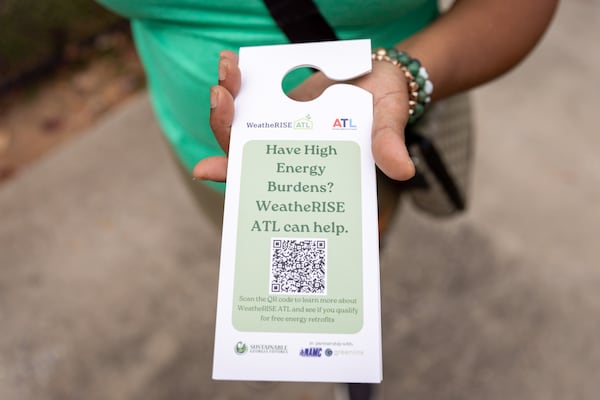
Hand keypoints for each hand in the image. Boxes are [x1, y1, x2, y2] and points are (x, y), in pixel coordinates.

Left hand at [193, 50, 415, 181]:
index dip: (235, 176)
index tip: (206, 170)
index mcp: (307, 163)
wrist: (382, 76)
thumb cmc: (386, 105)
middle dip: (223, 125)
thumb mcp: (388, 121)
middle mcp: (287, 147)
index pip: (266, 177)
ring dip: (225, 98)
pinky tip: (231, 60)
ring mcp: (279, 123)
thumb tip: (402, 169)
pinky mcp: (277, 100)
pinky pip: (250, 93)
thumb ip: (387, 143)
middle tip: (221, 95)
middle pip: (243, 147)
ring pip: (240, 119)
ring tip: (227, 69)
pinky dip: (237, 80)